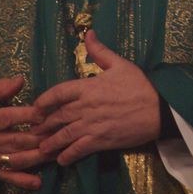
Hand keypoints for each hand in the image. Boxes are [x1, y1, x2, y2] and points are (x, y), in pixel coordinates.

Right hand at [0, 76, 45, 190]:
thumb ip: (1, 87)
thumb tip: (22, 80)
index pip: (9, 117)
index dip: (28, 115)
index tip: (46, 112)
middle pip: (16, 141)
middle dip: (39, 137)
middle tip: (59, 133)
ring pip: (16, 160)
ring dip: (37, 157)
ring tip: (56, 152)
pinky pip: (7, 177)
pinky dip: (22, 181)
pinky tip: (38, 183)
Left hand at [33, 30, 160, 165]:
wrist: (158, 108)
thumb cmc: (139, 84)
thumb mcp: (119, 64)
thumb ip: (100, 51)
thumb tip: (88, 33)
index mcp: (88, 86)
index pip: (59, 92)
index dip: (45, 99)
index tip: (37, 106)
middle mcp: (86, 106)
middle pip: (58, 115)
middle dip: (44, 123)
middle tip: (33, 130)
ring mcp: (92, 125)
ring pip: (65, 134)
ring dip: (51, 142)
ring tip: (42, 147)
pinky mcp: (101, 141)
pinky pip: (79, 149)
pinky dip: (68, 155)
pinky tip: (61, 159)